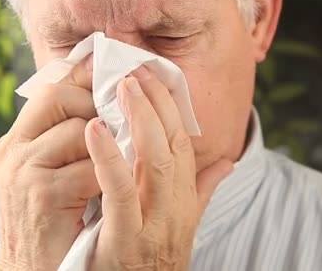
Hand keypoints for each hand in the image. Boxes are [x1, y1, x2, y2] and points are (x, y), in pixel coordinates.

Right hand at [0, 56, 100, 270]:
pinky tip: (111, 191)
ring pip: (83, 131)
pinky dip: (110, 177)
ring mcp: (24, 170)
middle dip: (101, 108)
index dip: (88, 79)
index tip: (120, 76)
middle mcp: (14, 149)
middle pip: (63, 98)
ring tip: (121, 163)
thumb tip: (113, 100)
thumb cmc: (54, 221)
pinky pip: (92, 168)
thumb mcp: (55, 172)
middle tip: (123, 124)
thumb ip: (72, 138)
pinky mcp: (42, 194)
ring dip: (111, 146)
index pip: (53, 88)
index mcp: (18, 140)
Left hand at [85, 65, 232, 269]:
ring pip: (157, 163)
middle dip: (159, 103)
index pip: (184, 144)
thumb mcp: (181, 226)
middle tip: (136, 71)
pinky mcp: (125, 242)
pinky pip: (121, 194)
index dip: (171, 107)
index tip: (154, 76)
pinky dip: (110, 159)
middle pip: (175, 145)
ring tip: (122, 87)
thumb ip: (201, 191)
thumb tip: (226, 163)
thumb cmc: (152, 262)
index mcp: (185, 201)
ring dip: (142, 120)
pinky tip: (94, 129)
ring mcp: (154, 226)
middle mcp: (176, 210)